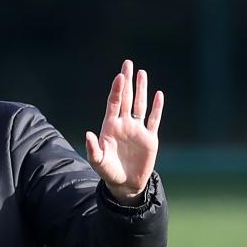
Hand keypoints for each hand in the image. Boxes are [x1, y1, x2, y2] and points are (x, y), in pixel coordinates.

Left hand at [85, 59, 163, 202]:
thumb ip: (93, 148)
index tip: (119, 76)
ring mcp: (137, 129)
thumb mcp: (98, 161)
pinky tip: (158, 94)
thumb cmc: (108, 172)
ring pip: (140, 105)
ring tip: (142, 73)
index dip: (116, 90)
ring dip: (141, 89)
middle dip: (127, 81)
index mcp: (110, 126)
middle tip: (127, 63)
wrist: (125, 183)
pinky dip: (157, 107)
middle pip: (127, 98)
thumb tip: (88, 134)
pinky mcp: (150, 137)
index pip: (114, 104)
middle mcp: (124, 124)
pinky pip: (154, 119)